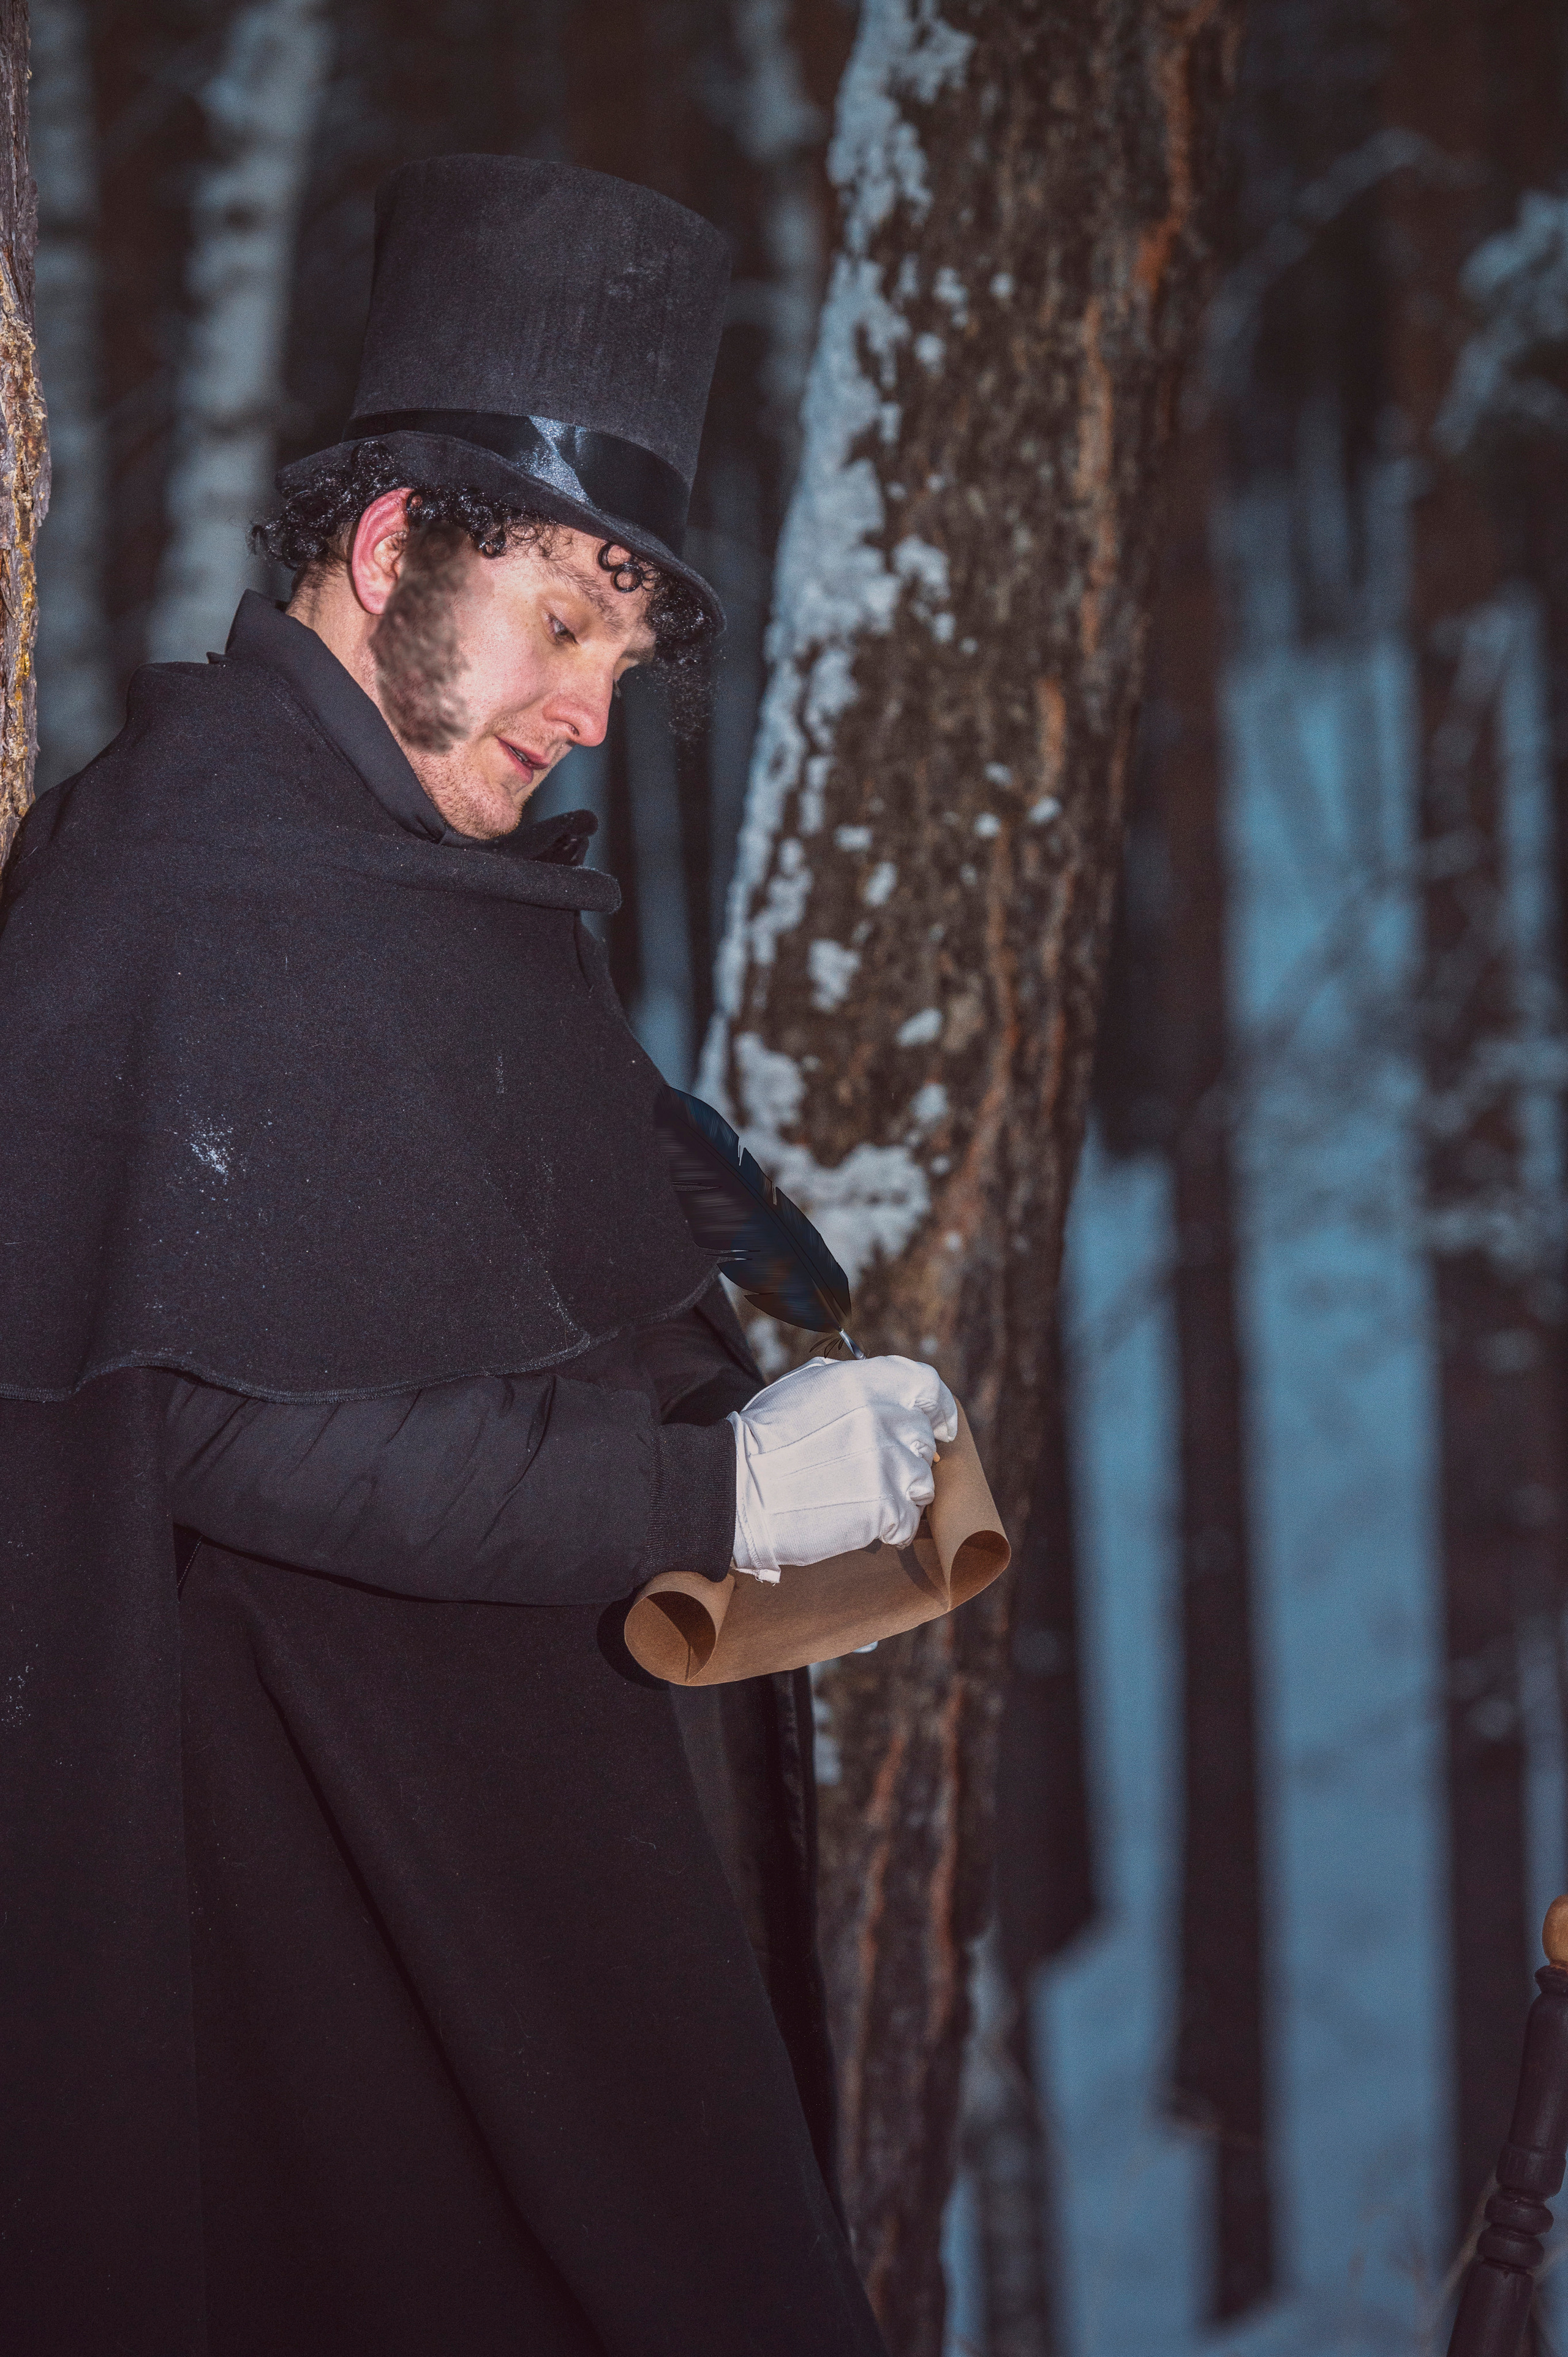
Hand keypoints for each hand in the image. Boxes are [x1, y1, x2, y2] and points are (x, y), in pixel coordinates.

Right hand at [728, 1355, 958, 1578]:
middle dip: (906, 1458)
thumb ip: (847, 1380)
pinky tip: (862, 1524)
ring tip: (864, 1500)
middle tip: (875, 1474)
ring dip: (900, 1495)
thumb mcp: (801, 1386)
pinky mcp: (882, 1507)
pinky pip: (907, 1522)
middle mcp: (882, 1416)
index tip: (937, 1426)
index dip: (937, 1408)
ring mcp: (886, 1463)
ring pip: (922, 1483)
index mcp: (864, 1381)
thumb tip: (874, 1379)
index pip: (928, 1386)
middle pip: (923, 1440)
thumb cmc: (761, 1439)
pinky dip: (889, 1529)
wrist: (735, 1490)